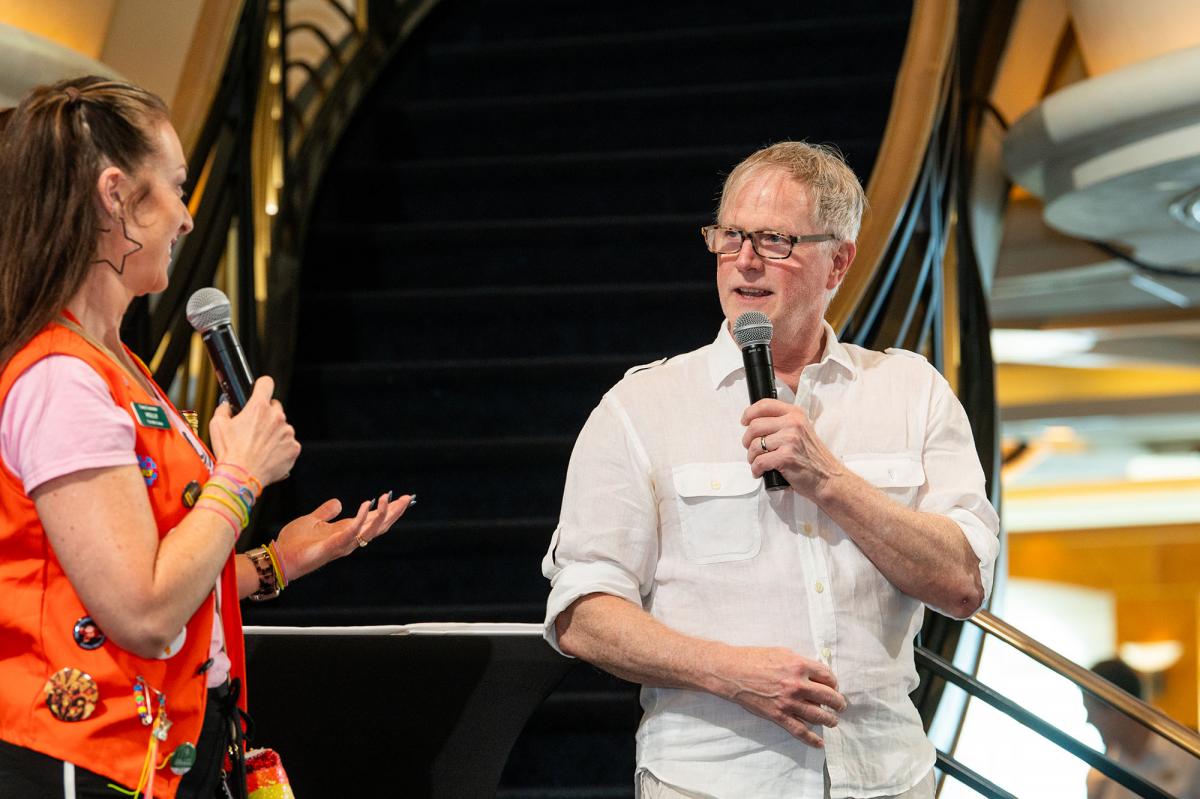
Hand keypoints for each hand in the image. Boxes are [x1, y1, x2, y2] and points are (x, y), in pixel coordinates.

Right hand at [209, 376, 299, 485]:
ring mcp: (288, 433)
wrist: (241, 477)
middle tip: (254, 428)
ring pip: (283, 427)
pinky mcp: (294, 448)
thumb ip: (223, 409)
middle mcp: (277, 417)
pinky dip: (281, 448)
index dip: (261, 386)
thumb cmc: (229, 452)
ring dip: (274, 433)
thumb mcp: (217, 425)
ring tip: (259, 447)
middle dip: (267, 414)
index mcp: (259, 407)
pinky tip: (267, 456)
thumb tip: (226, 405)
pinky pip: (289, 443)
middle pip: (276, 407)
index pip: (266, 383)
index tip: (259, 390)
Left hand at [273, 492, 413, 581]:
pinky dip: (361, 519)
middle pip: (379, 526)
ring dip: (382, 515)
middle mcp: (349, 539)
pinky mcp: (332, 546)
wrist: (279, 557)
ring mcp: (342, 544)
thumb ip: (326, 512)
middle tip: (407, 498)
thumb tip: (339, 502)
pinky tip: (366, 505)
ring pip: (370, 530)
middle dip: (394, 513)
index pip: (374, 521)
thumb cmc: (295, 542)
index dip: (388, 510)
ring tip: (387, 498)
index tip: (402, 498)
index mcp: (346, 532)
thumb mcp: (313, 520)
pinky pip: (351, 532)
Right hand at [714, 645, 846, 746]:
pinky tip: (819, 742)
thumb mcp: (782, 653)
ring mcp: (789, 702)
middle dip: (838, 703)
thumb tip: (816, 673)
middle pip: (829, 697)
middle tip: (840, 706)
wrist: (732, 672)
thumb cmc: (754, 659)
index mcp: (799, 665)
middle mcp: (797, 684)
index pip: (828, 676)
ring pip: (818, 716)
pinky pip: (800, 730)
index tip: (833, 687)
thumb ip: (801, 663)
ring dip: (829, 720)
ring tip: (832, 721)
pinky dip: (812, 739)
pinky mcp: (778, 716)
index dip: (834, 683)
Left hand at [741, 399, 843, 497]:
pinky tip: (760, 472)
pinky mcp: (786, 457)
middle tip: (751, 449)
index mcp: (795, 414)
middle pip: (755, 426)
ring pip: (754, 445)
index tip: (744, 422)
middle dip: (747, 440)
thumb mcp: (802, 431)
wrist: (828, 478)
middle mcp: (793, 423)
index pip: (765, 405)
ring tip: (758, 463)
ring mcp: (790, 440)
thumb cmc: (813, 458)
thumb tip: (755, 423)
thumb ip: (783, 423)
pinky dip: (756, 469)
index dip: (749, 413)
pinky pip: (759, 461)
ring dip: (751, 457)